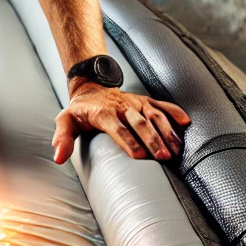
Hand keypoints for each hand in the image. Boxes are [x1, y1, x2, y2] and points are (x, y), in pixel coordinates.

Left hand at [52, 81, 189, 164]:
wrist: (91, 87)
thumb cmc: (79, 111)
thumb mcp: (65, 121)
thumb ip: (63, 139)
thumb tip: (58, 158)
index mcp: (102, 113)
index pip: (117, 128)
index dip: (129, 141)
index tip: (140, 157)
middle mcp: (121, 106)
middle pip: (139, 123)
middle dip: (152, 139)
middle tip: (164, 157)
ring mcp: (135, 103)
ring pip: (154, 115)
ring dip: (166, 131)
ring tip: (176, 149)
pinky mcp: (145, 101)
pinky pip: (162, 105)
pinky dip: (174, 111)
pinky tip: (186, 122)